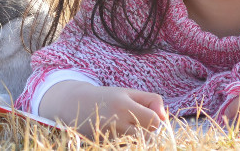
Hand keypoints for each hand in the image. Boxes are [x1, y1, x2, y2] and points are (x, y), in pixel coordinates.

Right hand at [39, 81, 166, 136]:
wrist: (75, 106)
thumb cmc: (108, 98)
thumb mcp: (129, 93)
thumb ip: (151, 100)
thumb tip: (164, 117)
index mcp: (124, 106)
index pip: (154, 121)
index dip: (155, 119)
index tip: (148, 115)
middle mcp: (116, 123)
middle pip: (148, 137)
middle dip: (149, 132)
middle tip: (140, 123)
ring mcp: (110, 137)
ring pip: (138, 145)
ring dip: (138, 138)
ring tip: (128, 127)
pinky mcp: (104, 145)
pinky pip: (126, 147)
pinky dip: (128, 143)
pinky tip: (120, 134)